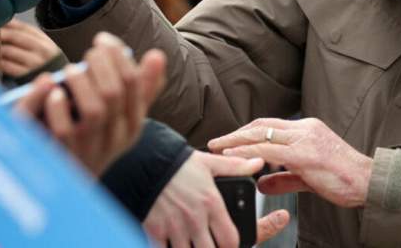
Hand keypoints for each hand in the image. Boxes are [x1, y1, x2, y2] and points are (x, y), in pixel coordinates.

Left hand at [0, 19, 62, 77]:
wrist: (60, 90)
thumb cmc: (47, 70)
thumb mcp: (44, 52)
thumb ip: (29, 40)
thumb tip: (4, 28)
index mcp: (45, 41)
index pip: (22, 26)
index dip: (4, 25)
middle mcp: (42, 50)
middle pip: (12, 36)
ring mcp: (35, 63)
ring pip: (7, 50)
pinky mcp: (26, 76)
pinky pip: (6, 65)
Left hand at [14, 33, 165, 175]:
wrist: (73, 182)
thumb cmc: (97, 137)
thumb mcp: (123, 116)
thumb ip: (142, 88)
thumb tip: (157, 55)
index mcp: (133, 125)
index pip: (133, 83)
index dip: (118, 56)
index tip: (103, 39)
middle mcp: (116, 139)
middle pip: (114, 93)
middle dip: (99, 64)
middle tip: (87, 52)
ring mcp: (91, 149)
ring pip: (93, 111)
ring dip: (80, 83)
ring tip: (70, 70)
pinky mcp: (65, 157)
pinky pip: (65, 131)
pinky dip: (59, 109)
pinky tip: (54, 94)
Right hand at [143, 151, 290, 247]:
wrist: (141, 161)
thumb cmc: (176, 163)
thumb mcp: (208, 162)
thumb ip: (235, 166)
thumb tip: (258, 163)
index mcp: (211, 203)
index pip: (230, 240)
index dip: (231, 246)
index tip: (226, 242)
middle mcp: (195, 218)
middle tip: (207, 242)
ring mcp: (174, 227)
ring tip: (191, 242)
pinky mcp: (155, 231)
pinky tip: (172, 243)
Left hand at [208, 118, 372, 208]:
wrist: (369, 183)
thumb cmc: (344, 180)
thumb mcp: (308, 178)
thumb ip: (284, 179)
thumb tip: (262, 184)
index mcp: (307, 129)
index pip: (270, 125)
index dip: (247, 132)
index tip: (229, 140)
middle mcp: (305, 128)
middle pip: (261, 125)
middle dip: (235, 134)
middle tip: (215, 142)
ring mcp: (305, 139)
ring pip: (261, 134)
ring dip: (235, 141)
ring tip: (218, 148)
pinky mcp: (305, 154)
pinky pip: (269, 151)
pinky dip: (248, 152)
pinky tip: (235, 157)